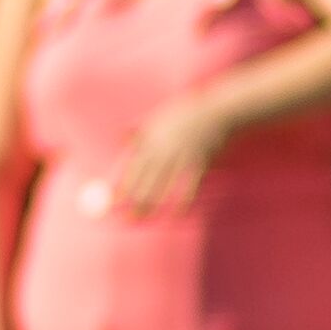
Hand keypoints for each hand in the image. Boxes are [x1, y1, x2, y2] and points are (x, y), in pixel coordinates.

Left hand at [110, 96, 229, 217]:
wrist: (215, 111)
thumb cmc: (185, 114)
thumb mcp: (158, 118)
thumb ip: (141, 131)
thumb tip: (121, 138)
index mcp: (152, 139)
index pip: (134, 166)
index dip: (124, 184)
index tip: (115, 199)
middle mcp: (164, 149)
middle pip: (146, 179)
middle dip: (135, 200)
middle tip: (127, 218)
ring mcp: (181, 156)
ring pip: (164, 185)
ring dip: (153, 203)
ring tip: (144, 217)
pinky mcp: (199, 162)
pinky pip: (189, 186)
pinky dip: (184, 200)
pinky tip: (178, 213)